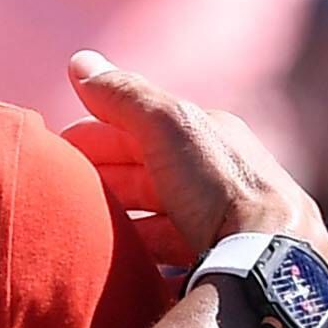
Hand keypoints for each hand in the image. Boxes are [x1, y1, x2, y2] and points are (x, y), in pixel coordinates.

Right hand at [59, 51, 327, 273]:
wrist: (271, 260)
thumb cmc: (222, 188)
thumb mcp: (169, 127)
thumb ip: (126, 96)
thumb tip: (79, 62)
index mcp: (212, 139)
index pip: (143, 129)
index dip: (97, 135)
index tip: (57, 150)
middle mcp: (222, 179)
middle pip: (150, 174)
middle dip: (105, 177)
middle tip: (62, 191)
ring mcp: (225, 225)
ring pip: (160, 216)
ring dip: (123, 220)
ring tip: (83, 231)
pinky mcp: (223, 265)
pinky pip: (173, 255)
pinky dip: (144, 255)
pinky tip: (123, 265)